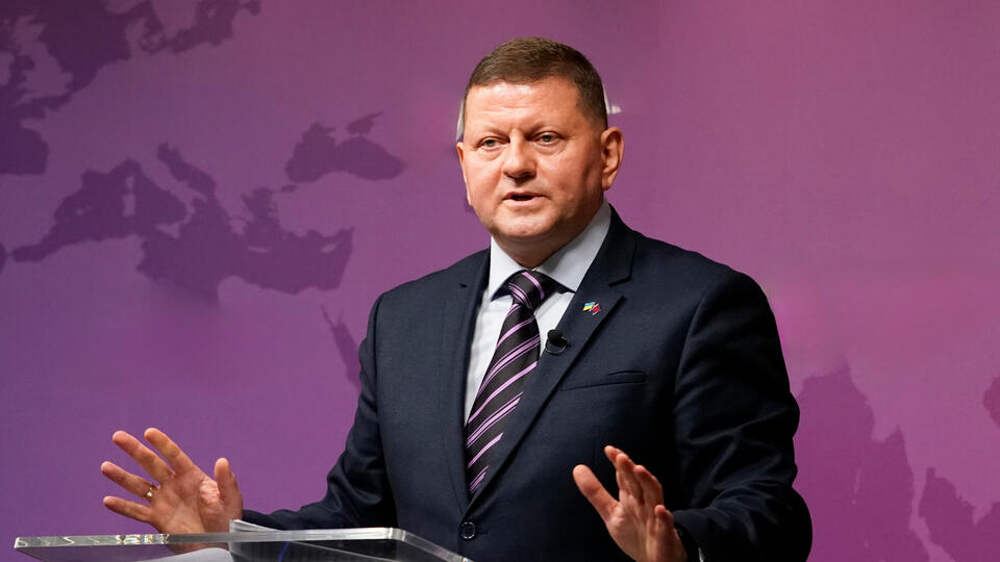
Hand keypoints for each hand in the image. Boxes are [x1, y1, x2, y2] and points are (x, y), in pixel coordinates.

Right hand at [100, 428, 242, 533]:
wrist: (218, 542)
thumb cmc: (227, 518)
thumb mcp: (231, 498)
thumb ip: (226, 481)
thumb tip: (223, 461)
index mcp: (192, 476)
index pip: (174, 456)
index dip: (162, 444)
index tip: (149, 432)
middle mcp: (174, 485)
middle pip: (151, 464)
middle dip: (135, 450)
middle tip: (118, 436)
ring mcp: (164, 501)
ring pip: (139, 486)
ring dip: (122, 477)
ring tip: (105, 466)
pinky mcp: (158, 520)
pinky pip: (137, 512)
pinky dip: (123, 507)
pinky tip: (108, 500)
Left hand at [573, 445, 686, 561]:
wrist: (653, 561)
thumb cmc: (634, 534)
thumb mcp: (611, 513)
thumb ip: (595, 492)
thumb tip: (577, 468)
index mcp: (631, 498)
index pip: (625, 477)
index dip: (619, 463)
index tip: (609, 449)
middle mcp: (644, 504)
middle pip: (638, 483)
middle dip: (630, 469)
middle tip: (621, 456)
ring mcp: (655, 519)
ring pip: (654, 497)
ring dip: (648, 483)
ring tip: (639, 469)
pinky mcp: (665, 536)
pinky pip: (666, 525)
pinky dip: (664, 517)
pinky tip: (660, 509)